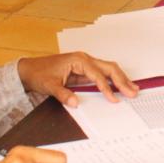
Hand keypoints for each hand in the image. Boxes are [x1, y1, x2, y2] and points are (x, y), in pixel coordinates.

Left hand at [18, 51, 138, 107]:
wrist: (29, 70)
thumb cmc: (39, 73)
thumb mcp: (49, 85)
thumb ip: (63, 94)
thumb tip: (75, 103)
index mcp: (78, 60)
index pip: (97, 74)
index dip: (106, 88)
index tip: (114, 99)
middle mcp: (84, 59)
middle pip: (108, 67)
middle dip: (122, 80)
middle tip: (133, 92)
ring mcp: (85, 64)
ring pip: (108, 69)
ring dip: (120, 79)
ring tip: (133, 89)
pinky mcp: (84, 70)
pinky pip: (102, 74)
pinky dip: (112, 80)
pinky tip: (120, 87)